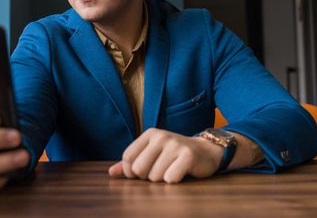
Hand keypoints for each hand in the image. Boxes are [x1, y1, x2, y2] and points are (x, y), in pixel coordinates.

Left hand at [108, 128, 222, 182]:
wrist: (206, 151)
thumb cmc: (174, 155)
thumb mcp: (151, 154)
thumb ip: (130, 163)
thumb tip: (111, 172)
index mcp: (149, 134)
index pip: (128, 157)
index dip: (130, 172)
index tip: (140, 173)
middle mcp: (161, 136)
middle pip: (139, 169)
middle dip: (147, 177)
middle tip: (160, 171)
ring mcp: (175, 145)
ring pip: (155, 176)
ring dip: (162, 179)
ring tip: (171, 170)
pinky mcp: (188, 156)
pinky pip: (171, 179)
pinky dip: (174, 181)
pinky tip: (181, 172)